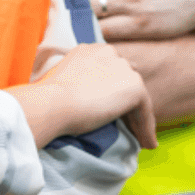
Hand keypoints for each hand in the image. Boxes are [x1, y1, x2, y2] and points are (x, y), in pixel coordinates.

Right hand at [25, 42, 157, 148]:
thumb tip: (80, 98)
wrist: (52, 103)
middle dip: (126, 101)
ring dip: (139, 118)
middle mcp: (109, 53)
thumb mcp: (61, 81)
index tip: (111, 111)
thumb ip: (77, 82)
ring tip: (140, 139)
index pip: (109, 70)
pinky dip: (146, 128)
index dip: (112, 91)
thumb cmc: (47, 98)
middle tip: (128, 126)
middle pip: (125, 79)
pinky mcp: (134, 87)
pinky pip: (145, 111)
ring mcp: (124, 68)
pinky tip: (147, 144)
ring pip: (137, 96)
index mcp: (90, 50)